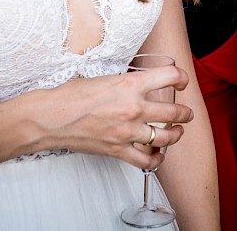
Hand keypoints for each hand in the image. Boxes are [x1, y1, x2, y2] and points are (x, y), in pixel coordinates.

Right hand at [42, 64, 193, 170]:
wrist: (50, 117)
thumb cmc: (71, 95)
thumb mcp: (105, 78)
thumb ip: (127, 83)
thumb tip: (140, 84)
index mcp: (130, 84)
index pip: (170, 77)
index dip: (182, 78)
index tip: (182, 82)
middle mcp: (133, 108)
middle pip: (174, 112)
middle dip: (184, 113)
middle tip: (185, 113)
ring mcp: (127, 131)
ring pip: (165, 137)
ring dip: (176, 134)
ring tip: (177, 132)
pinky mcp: (118, 150)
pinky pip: (146, 160)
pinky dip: (156, 159)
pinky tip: (158, 155)